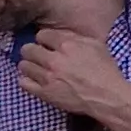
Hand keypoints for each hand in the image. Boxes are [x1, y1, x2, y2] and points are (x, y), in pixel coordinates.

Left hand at [13, 25, 130, 119]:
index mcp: (67, 45)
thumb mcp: (94, 45)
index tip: (46, 44)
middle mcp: (54, 60)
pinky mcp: (45, 93)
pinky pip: (24, 83)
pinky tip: (34, 79)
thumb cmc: (104, 70)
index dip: (43, 39)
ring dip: (28, 65)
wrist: (107, 96)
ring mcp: (48, 77)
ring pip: (23, 65)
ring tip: (35, 67)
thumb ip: (74, 37)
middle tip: (37, 55)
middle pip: (28, 49)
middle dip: (32, 51)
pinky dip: (26, 80)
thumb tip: (58, 35)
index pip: (41, 35)